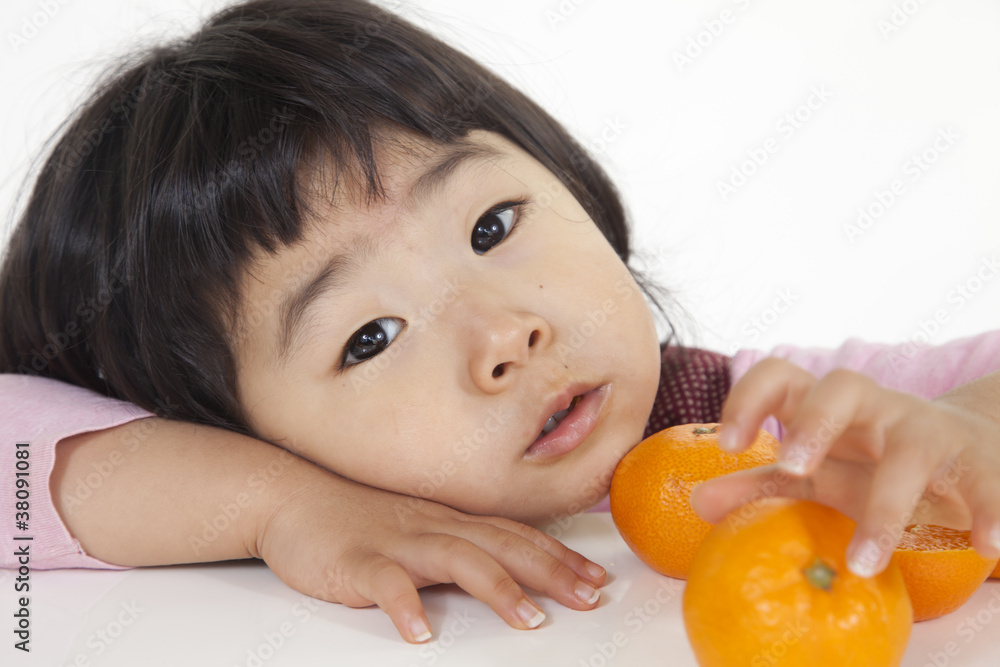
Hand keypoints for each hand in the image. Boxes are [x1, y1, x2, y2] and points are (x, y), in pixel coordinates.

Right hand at [251, 466, 606, 643]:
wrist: (292, 498)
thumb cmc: (355, 518)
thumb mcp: (415, 528)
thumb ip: (455, 545)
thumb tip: (502, 569)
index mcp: (447, 521)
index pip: (514, 535)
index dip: (558, 556)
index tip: (594, 577)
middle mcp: (431, 526)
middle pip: (501, 545)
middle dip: (550, 571)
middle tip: (589, 597)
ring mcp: (395, 542)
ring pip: (456, 559)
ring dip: (497, 588)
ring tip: (529, 620)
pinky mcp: (356, 562)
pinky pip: (384, 584)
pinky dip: (404, 607)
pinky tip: (421, 632)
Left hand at [689, 358, 999, 576]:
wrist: (969, 452)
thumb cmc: (875, 464)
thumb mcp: (819, 475)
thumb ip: (758, 486)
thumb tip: (696, 502)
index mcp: (828, 407)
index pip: (780, 374)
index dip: (748, 398)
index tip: (726, 444)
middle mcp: (876, 408)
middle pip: (843, 387)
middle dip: (814, 424)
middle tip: (793, 466)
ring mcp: (928, 431)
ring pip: (910, 451)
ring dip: (886, 506)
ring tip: (864, 560)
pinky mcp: (980, 463)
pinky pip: (987, 482)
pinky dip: (992, 512)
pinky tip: (988, 549)